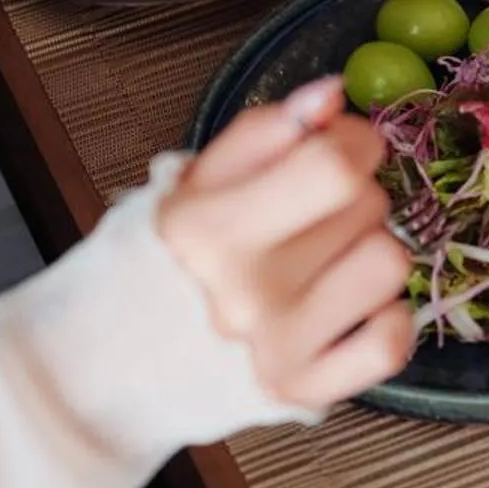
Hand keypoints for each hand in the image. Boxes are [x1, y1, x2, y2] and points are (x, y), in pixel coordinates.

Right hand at [158, 78, 412, 410]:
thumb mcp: (184, 189)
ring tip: (325, 261)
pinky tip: (348, 308)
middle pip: (368, 206)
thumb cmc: (145, 267)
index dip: (354, 140)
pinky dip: (385, 318)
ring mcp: (277, 351)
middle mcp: (245, 295)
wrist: (96, 377)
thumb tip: (330, 94)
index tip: (341, 144)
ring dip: (368, 251)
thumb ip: (261, 133)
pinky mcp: (302, 393)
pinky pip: (392, 342)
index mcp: (208, 232)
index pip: (335, 165)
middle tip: (311, 213)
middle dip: (352, 195)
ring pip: (390, 265)